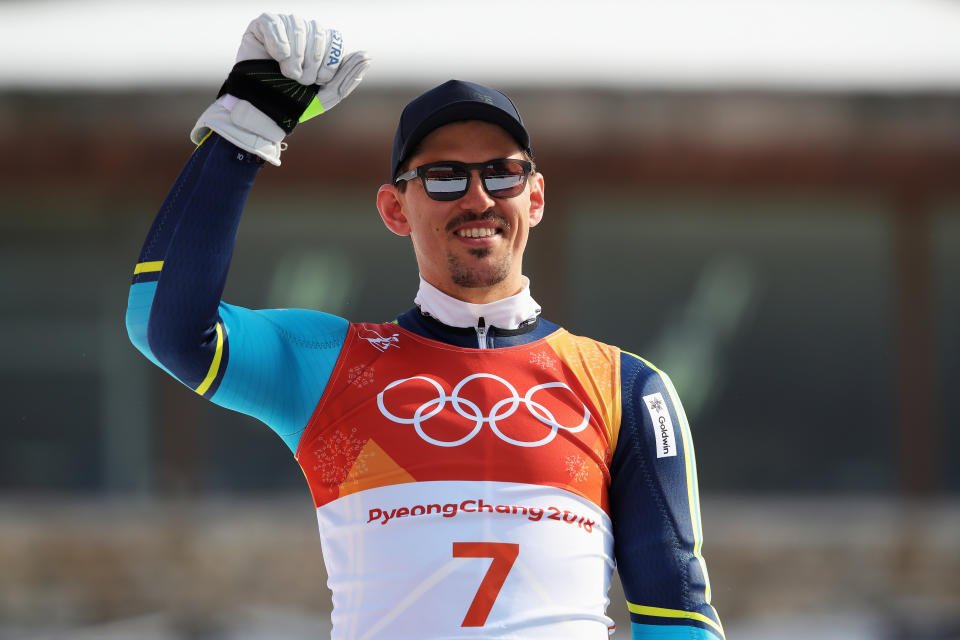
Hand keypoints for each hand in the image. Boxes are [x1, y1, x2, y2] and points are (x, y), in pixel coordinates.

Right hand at [190, 13, 370, 164]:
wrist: (263, 112)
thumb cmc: (295, 103)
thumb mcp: (327, 94)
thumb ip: (347, 76)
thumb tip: (366, 56)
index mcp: (320, 47)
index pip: (334, 39)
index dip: (330, 60)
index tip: (320, 80)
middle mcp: (303, 34)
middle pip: (318, 31)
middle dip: (313, 60)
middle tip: (302, 80)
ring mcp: (282, 29)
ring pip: (298, 25)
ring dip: (296, 54)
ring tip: (287, 74)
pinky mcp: (260, 28)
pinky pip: (273, 22)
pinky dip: (278, 40)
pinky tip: (278, 56)